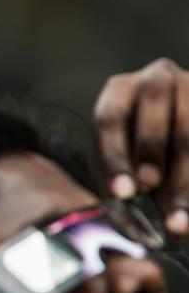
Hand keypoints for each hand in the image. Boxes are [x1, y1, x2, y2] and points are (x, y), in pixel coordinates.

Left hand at [94, 57, 188, 232]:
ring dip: (184, 173)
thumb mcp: (122, 154)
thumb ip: (119, 171)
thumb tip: (123, 200)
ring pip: (188, 126)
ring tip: (177, 215)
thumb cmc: (137, 151)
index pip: (111, 117)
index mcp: (121, 89)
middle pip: (153, 106)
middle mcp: (157, 78)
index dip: (115, 156)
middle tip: (149, 185)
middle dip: (151, 148)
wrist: (172, 136)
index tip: (122, 192)